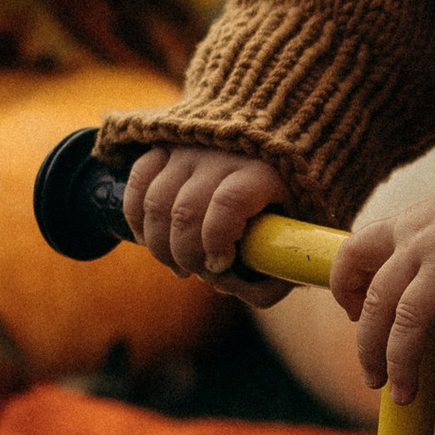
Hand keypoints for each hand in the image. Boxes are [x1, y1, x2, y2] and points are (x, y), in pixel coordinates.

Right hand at [119, 145, 288, 304]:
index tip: (221, 264)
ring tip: (178, 264)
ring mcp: (191, 148)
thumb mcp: (298, 232)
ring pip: (155, 202)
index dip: (217, 241)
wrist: (278, 146)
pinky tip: (149, 239)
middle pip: (185, 211)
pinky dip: (137, 216)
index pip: (229, 203)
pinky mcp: (167, 145)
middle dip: (186, 255)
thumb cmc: (287, 201)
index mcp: (263, 171)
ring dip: (159, 245)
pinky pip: (138, 179)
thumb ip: (276, 269)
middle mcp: (223, 154)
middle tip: (199, 272)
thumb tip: (235, 288)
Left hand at [331, 153, 434, 402]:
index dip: (343, 287)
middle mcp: (419, 239)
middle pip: (377, 301)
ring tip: (404, 393)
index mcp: (405, 226)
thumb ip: (423, 254)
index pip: (352, 253)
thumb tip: (413, 309)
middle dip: (369, 350)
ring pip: (409, 317)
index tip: (354, 314)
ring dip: (402, 363)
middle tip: (375, 380)